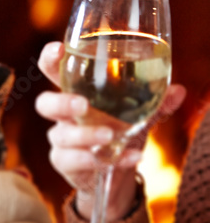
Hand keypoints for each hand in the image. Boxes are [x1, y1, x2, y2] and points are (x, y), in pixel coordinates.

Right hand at [35, 41, 184, 220]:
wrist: (116, 174)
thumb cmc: (120, 132)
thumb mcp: (138, 116)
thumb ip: (155, 103)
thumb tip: (178, 90)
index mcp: (75, 93)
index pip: (53, 71)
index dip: (50, 59)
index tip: (59, 49)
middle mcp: (63, 115)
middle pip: (44, 104)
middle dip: (61, 102)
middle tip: (83, 105)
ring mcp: (61, 140)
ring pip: (61, 136)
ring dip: (86, 135)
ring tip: (110, 136)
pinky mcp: (66, 163)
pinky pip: (77, 161)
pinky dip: (106, 159)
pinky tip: (129, 157)